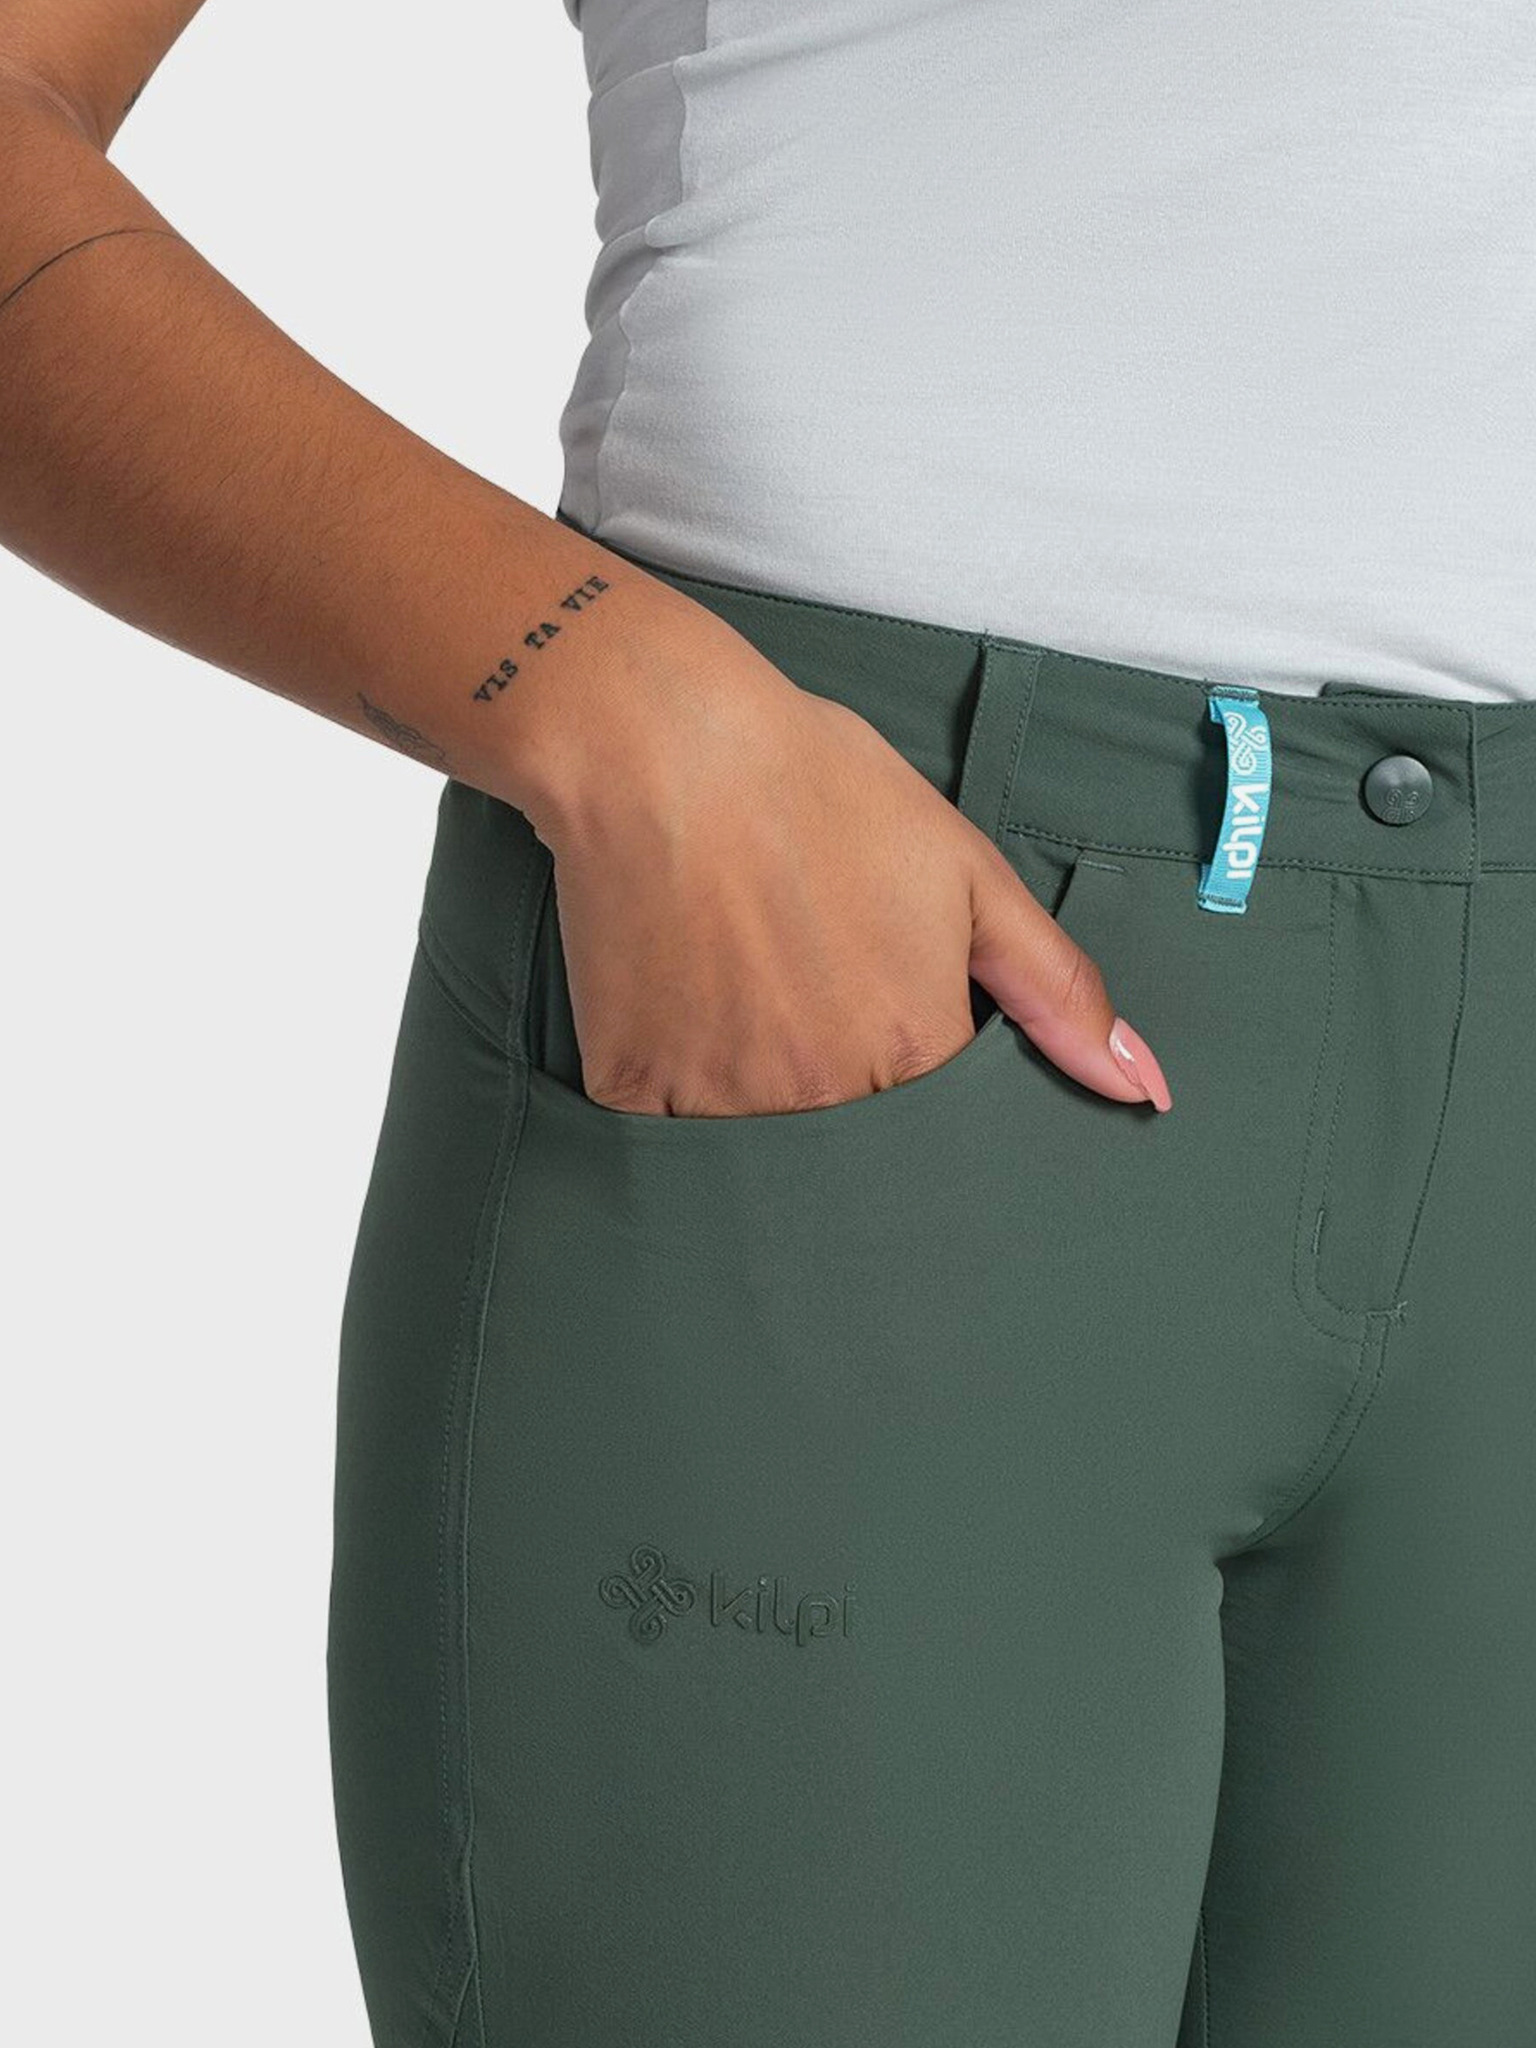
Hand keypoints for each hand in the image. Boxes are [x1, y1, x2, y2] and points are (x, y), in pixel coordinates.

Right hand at [524, 621, 1171, 1117]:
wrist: (660, 743)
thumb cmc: (819, 789)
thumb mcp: (965, 872)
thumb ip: (1055, 990)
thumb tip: (1144, 1088)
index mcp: (914, 1050)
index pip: (946, 1132)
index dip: (920, 1077)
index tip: (884, 1021)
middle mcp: (822, 1095)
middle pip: (852, 1149)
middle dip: (843, 1094)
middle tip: (806, 994)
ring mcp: (720, 1100)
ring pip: (759, 1148)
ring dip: (760, 1095)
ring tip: (745, 989)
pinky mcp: (630, 1088)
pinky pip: (665, 1131)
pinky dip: (677, 1087)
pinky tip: (682, 1003)